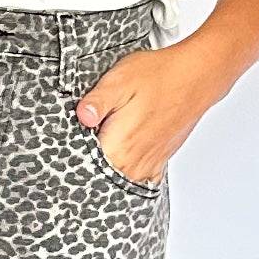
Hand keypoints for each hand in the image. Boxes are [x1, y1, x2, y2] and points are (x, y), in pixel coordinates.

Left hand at [75, 35, 238, 181]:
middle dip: (85, 171)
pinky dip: (127, 175)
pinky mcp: (159, 161)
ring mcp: (149, 165)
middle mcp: (135, 164)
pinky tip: (121, 160)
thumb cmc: (158, 75)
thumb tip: (82, 115)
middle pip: (99, 181)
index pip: (84, 170)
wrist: (196, 75)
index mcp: (120, 148)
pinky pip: (139, 180)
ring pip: (119, 183)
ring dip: (105, 174)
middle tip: (78, 155)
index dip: (70, 164)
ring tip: (98, 156)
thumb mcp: (119, 80)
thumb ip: (97, 102)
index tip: (62, 157)